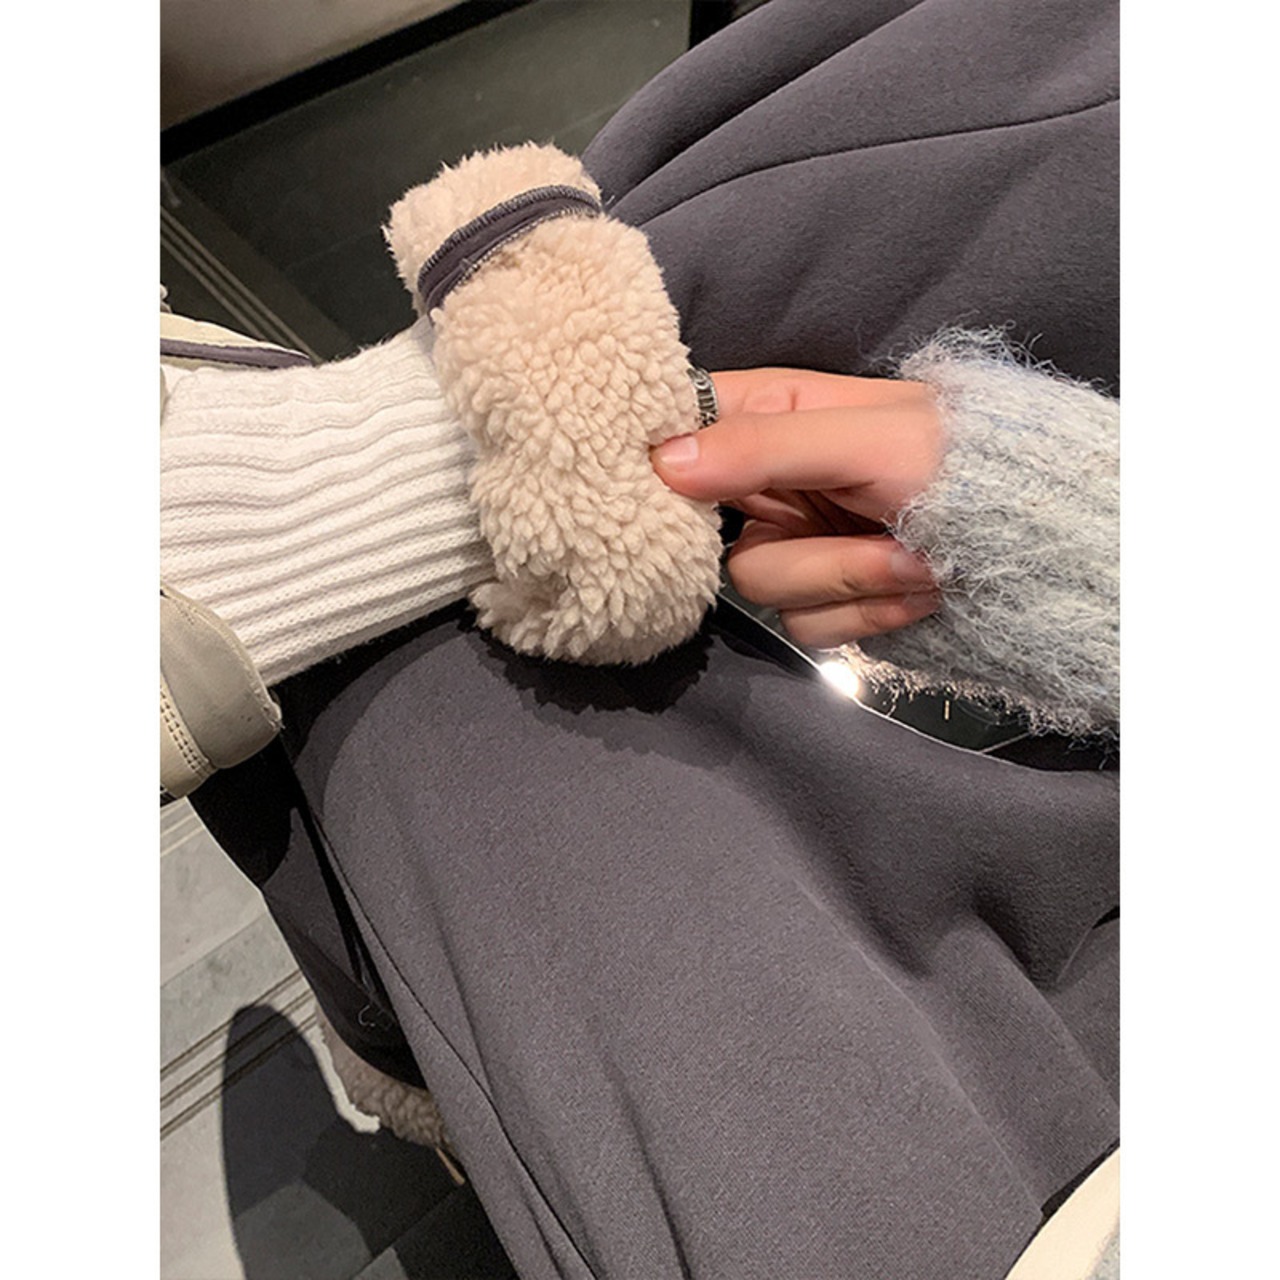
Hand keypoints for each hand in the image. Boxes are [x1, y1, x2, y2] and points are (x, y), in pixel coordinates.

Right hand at [652, 367, 944, 647]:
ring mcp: (794, 544)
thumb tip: (663, 461)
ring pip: (764, 591)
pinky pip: (807, 627)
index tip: (681, 492)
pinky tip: (919, 588)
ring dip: (852, 583)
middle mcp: (769, 482)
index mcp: (770, 415)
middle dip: (811, 550)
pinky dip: (869, 615)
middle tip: (879, 532)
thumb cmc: (961, 461)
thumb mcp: (866, 439)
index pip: (677, 430)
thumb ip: (764, 445)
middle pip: (714, 538)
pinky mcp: (821, 598)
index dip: (663, 463)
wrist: (1038, 539)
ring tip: (918, 559)